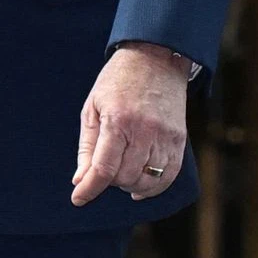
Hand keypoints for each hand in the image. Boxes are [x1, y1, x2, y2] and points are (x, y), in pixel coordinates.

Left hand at [70, 43, 193, 205]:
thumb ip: (87, 148)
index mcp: (118, 121)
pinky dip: (154, 186)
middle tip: (105, 170)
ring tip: (123, 174)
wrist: (155, 58)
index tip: (78, 198)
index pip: (104, 169)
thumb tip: (81, 180)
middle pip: (125, 177)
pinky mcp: (179, 140)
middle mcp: (144, 131)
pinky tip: (141, 184)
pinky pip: (169, 176)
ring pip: (147, 181)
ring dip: (131, 184)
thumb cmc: (118, 81)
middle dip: (110, 181)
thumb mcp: (93, 108)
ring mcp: (165, 136)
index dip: (89, 189)